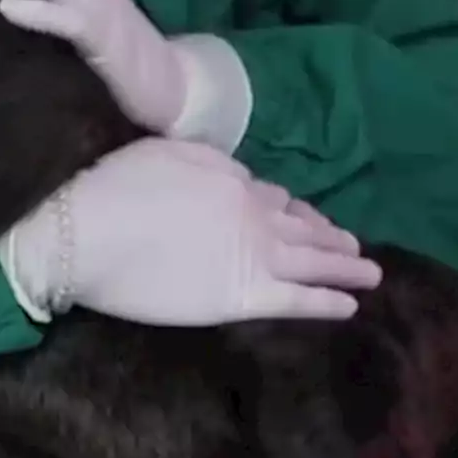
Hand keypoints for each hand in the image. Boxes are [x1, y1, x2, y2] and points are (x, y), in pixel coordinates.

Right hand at [0, 138, 382, 325]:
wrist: (88, 235)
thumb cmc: (111, 189)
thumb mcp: (160, 152)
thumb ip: (205, 162)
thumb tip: (232, 175)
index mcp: (230, 177)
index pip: (270, 194)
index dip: (289, 207)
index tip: (300, 215)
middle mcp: (254, 213)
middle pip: (301, 225)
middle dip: (330, 234)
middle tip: (352, 243)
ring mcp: (255, 255)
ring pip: (313, 260)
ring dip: (346, 265)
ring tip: (369, 271)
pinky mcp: (245, 296)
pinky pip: (300, 299)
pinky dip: (329, 301)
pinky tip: (351, 305)